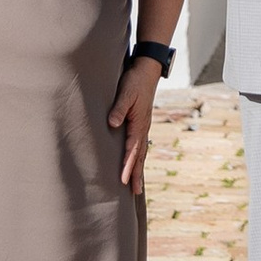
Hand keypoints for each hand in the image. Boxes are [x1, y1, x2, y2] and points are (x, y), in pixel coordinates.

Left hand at [108, 60, 159, 190]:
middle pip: (140, 156)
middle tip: (134, 192)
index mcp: (139, 123)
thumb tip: (112, 124)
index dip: (127, 166)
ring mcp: (144, 126)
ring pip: (142, 152)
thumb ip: (119, 108)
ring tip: (137, 185)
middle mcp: (143, 128)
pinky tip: (136, 162)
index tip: (123, 181)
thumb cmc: (135, 80)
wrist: (147, 69)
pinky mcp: (141, 123)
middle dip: (136, 174)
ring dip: (139, 168)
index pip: (132, 150)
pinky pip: (140, 145)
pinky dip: (139, 157)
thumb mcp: (126, 92)